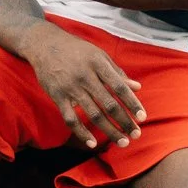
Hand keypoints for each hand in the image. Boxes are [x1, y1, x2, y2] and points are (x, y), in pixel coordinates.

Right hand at [17, 24, 144, 149]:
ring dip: (109, 130)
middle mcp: (85, 76)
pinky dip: (81, 132)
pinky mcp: (57, 96)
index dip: (132, 103)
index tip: (142, 118)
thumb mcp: (99, 55)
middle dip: (124, 122)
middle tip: (136, 135)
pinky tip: (92, 143)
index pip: (119, 87)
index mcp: (98, 64)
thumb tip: (137, 87)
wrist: (45, 44)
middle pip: (109, 104)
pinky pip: (70, 118)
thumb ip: (117, 73)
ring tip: (122, 142)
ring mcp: (70, 87)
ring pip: (93, 114)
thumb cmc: (77, 50)